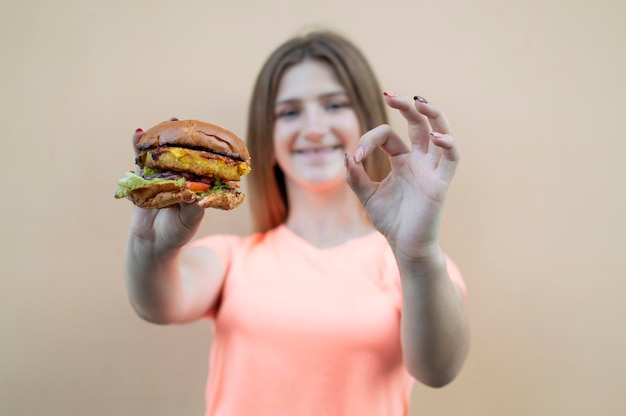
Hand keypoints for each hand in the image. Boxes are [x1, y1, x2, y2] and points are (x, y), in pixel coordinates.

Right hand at [129, 125, 203, 251]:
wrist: (153, 243)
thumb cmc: (177, 231)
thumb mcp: (190, 220)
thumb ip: (194, 206)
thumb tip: (195, 193)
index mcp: (195, 183)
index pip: (201, 162)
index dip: (205, 149)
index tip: (209, 134)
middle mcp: (180, 176)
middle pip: (182, 153)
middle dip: (184, 137)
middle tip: (185, 122)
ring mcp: (161, 175)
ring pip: (162, 153)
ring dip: (163, 137)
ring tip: (168, 121)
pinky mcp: (143, 179)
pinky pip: (141, 161)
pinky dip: (138, 147)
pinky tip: (137, 133)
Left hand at [345, 93, 458, 260]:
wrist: (405, 246)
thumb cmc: (390, 221)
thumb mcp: (367, 196)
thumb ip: (356, 177)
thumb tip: (346, 155)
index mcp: (402, 161)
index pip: (388, 136)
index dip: (369, 140)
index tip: (355, 156)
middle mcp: (419, 160)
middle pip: (417, 123)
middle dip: (405, 106)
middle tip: (390, 94)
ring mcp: (431, 169)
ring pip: (439, 132)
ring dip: (432, 114)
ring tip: (418, 100)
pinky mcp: (441, 182)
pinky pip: (451, 158)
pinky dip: (448, 144)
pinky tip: (436, 136)